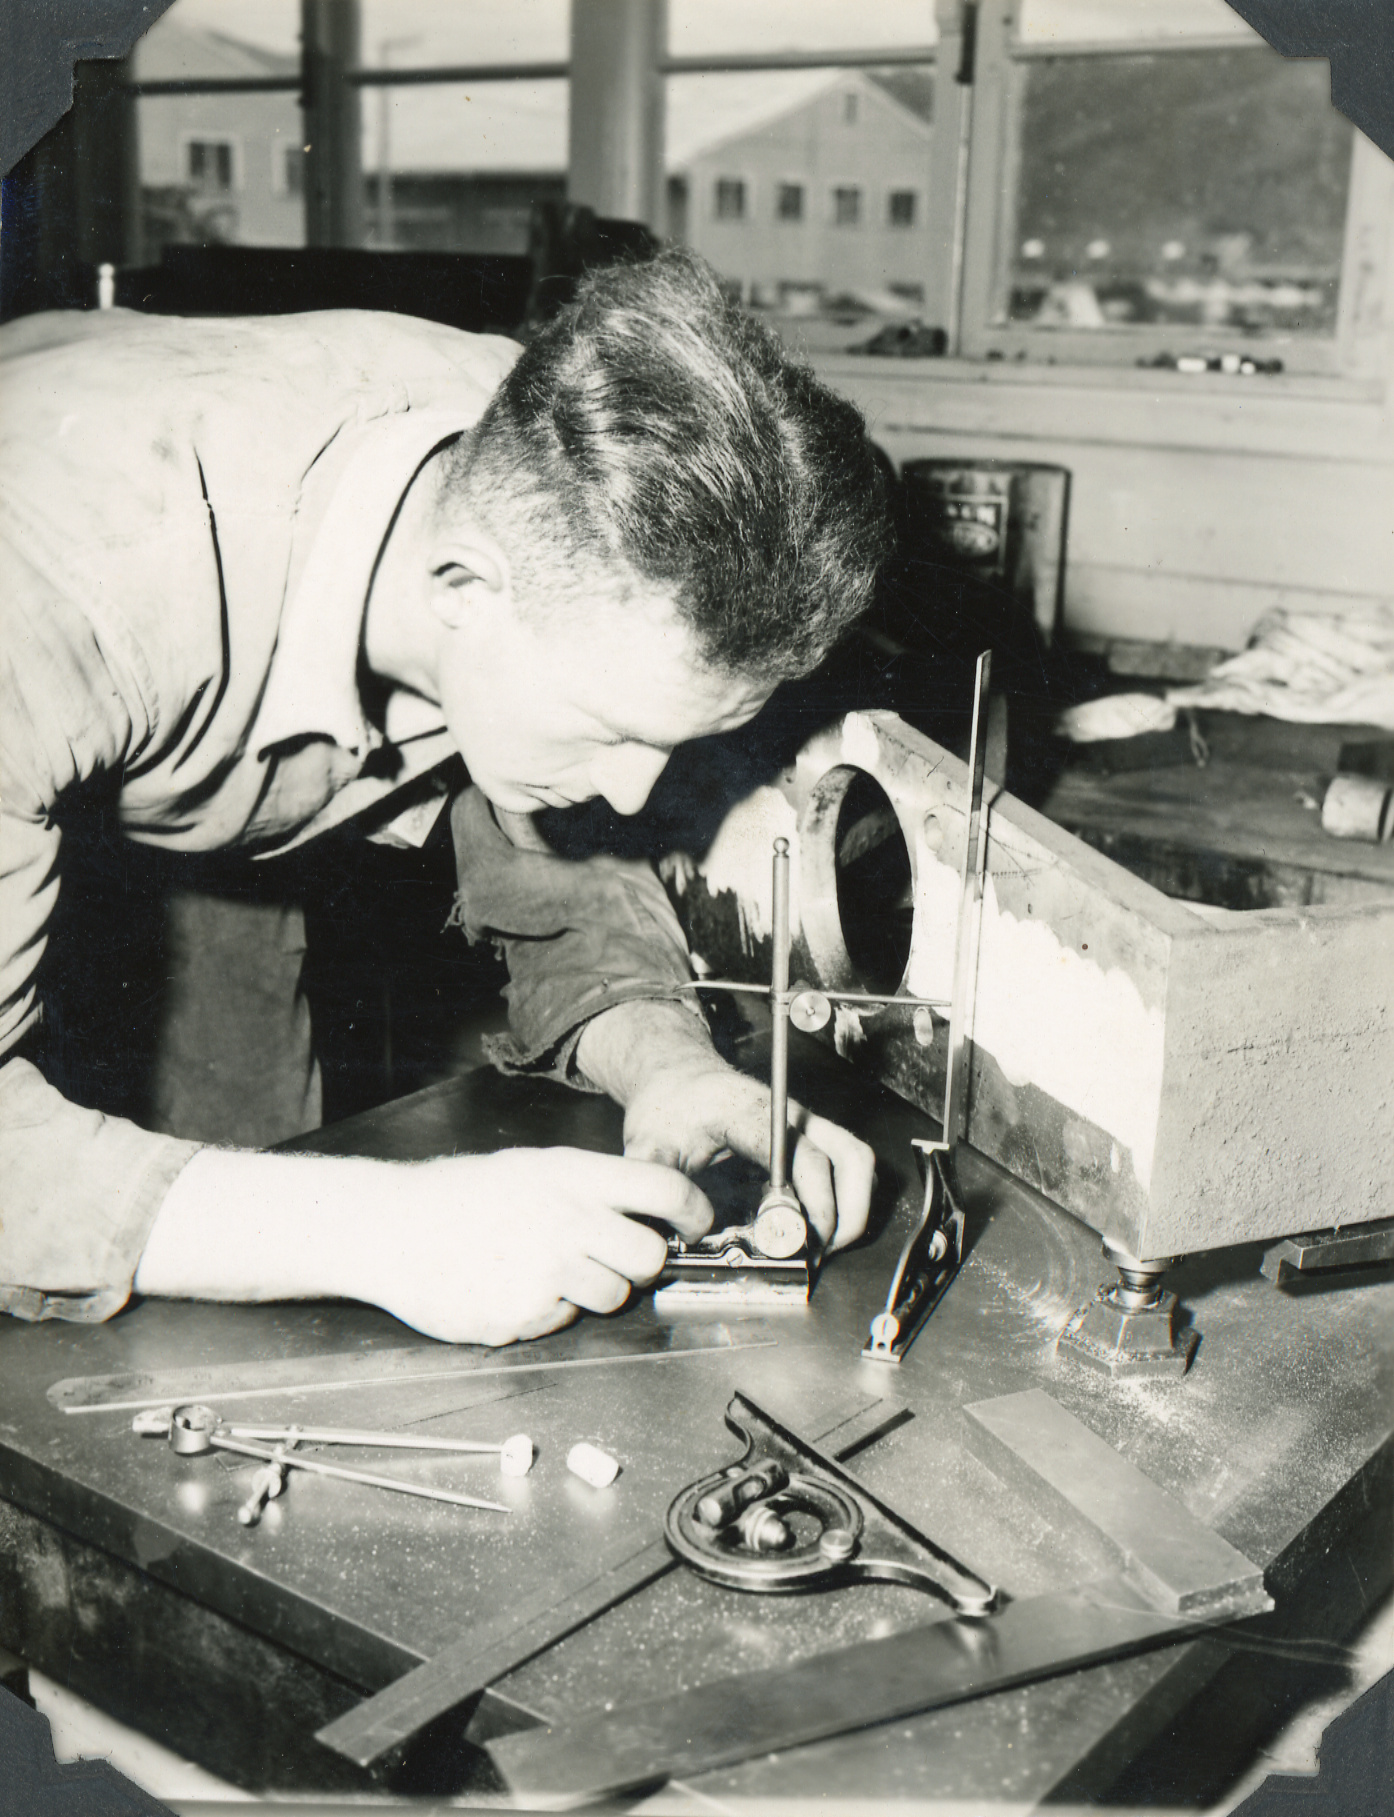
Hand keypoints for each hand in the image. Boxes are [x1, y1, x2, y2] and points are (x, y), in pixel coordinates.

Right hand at [362, 1148, 713, 1344]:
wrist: (390, 1229)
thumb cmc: (459, 1196)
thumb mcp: (530, 1168)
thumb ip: (590, 1189)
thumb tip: (648, 1212)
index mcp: (570, 1176)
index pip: (664, 1187)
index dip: (694, 1209)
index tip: (696, 1223)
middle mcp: (565, 1221)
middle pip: (650, 1256)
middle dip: (639, 1262)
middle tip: (612, 1257)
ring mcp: (544, 1273)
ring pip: (611, 1298)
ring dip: (591, 1290)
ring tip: (544, 1268)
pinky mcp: (523, 1316)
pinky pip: (561, 1321)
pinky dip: (545, 1310)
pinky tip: (510, 1285)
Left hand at [620, 1061, 875, 1254]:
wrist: (678, 1078)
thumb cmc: (668, 1106)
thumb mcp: (647, 1146)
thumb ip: (660, 1190)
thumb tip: (691, 1234)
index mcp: (747, 1111)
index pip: (796, 1152)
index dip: (809, 1198)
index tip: (801, 1237)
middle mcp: (788, 1113)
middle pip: (846, 1157)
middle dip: (841, 1215)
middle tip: (816, 1254)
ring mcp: (806, 1122)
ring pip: (858, 1161)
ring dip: (853, 1209)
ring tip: (824, 1247)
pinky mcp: (812, 1134)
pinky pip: (850, 1165)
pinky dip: (848, 1199)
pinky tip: (819, 1227)